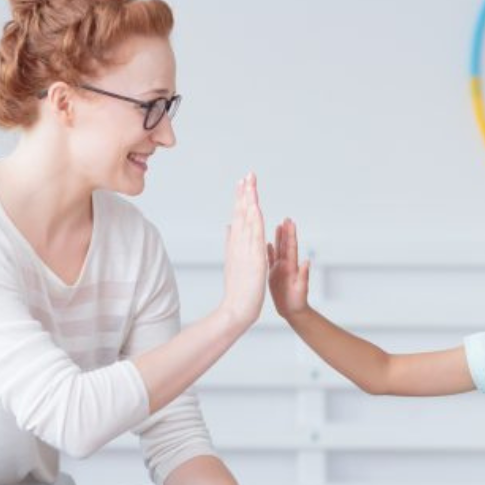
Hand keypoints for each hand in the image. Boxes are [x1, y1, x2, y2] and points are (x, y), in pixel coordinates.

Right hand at [221, 173, 266, 329]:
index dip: (241, 199)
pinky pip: (255, 235)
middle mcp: (239, 244)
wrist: (236, 309)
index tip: (242, 183)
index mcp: (236, 245)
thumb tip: (228, 227)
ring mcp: (245, 250)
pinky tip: (256, 206)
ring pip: (247, 220)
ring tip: (251, 182)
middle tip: (248, 175)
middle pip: (241, 214)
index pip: (239, 217)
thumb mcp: (233, 262)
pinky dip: (255, 220)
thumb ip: (231, 243)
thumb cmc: (237, 291)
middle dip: (245, 193)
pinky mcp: (254, 258)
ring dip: (250, 200)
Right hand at [267, 218, 310, 320]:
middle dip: (285, 232)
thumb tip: (307, 262)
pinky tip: (267, 243)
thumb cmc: (297, 302)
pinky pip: (270, 260)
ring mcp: (279, 269)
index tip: (290, 222)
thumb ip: (304, 276)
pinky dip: (269, 251)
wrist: (292, 311)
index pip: (291, 247)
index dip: (290, 235)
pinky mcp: (273, 275)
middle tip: (285, 218)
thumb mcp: (301, 290)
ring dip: (277, 238)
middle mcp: (286, 266)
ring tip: (277, 226)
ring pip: (278, 250)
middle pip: (285, 245)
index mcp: (292, 267)